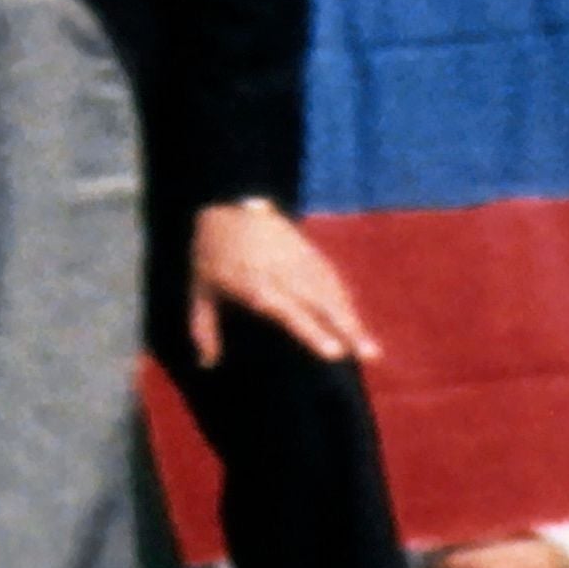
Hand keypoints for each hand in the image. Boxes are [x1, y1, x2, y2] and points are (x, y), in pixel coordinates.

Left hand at [187, 198, 379, 371]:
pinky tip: (354, 319)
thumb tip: (206, 364)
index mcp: (255, 286)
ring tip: (369, 347)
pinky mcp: (307, 249)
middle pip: (321, 304)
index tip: (334, 353)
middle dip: (348, 330)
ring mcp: (298, 260)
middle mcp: (283, 274)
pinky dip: (344, 299)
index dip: (313, 332)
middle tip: (370, 355)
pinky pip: (331, 276)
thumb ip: (203, 328)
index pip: (291, 313)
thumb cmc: (209, 253)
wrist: (225, 203)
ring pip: (332, 292)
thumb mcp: (199, 290)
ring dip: (352, 318)